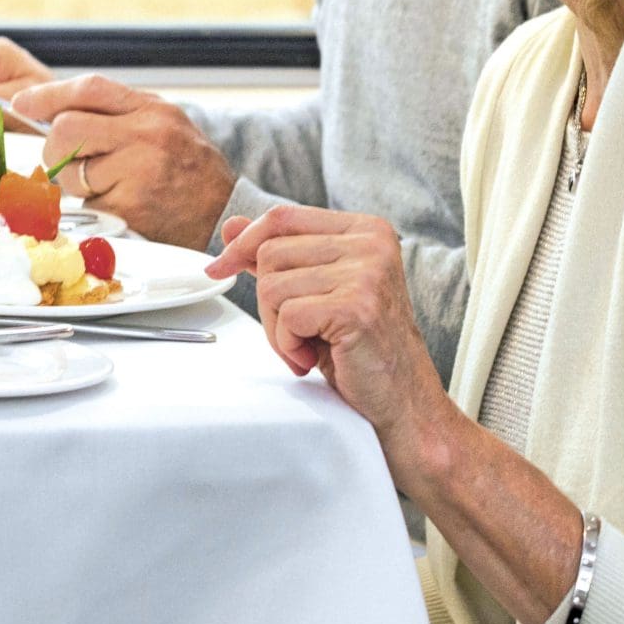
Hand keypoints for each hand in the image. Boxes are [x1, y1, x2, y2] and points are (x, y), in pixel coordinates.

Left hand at [12, 73, 235, 249]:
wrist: (227, 214)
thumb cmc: (188, 168)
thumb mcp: (163, 124)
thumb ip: (116, 113)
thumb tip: (52, 110)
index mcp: (151, 109)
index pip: (88, 88)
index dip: (47, 94)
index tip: (21, 103)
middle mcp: (146, 135)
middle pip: (66, 128)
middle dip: (54, 147)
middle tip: (67, 159)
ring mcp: (139, 172)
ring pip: (70, 171)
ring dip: (75, 181)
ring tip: (105, 184)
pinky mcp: (132, 208)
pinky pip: (87, 203)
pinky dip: (93, 206)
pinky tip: (118, 204)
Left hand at [206, 206, 453, 483]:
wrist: (405, 406)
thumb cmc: (362, 351)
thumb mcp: (318, 292)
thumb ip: (280, 256)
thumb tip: (232, 225)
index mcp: (366, 230)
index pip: (282, 217)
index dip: (243, 243)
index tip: (219, 266)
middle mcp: (371, 243)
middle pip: (271, 251)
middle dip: (267, 302)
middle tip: (295, 335)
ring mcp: (368, 273)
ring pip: (273, 285)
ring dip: (278, 329)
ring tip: (308, 348)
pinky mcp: (357, 306)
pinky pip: (287, 315)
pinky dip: (288, 345)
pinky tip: (313, 358)